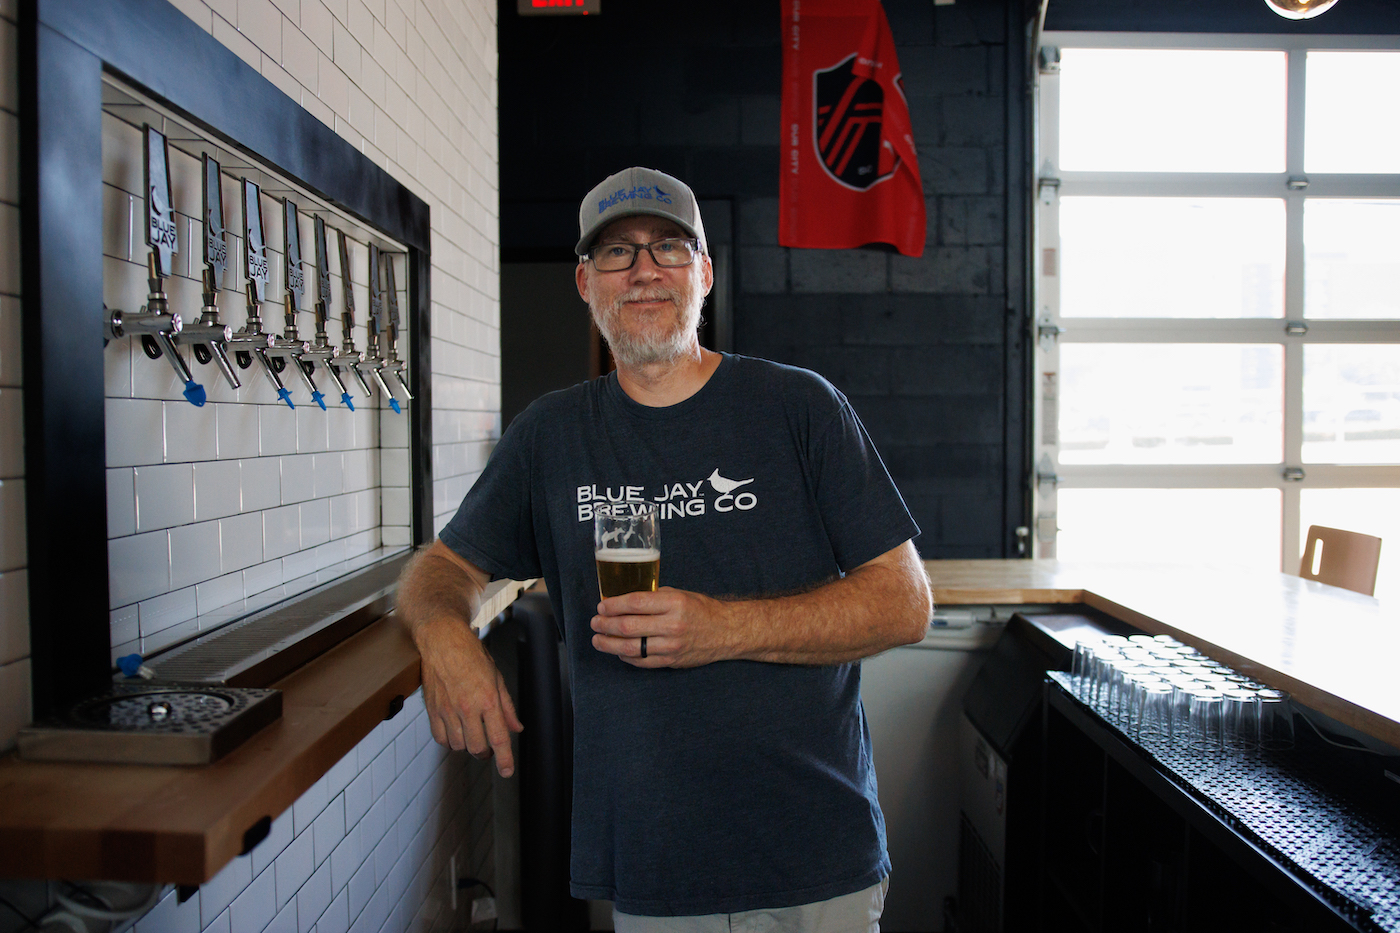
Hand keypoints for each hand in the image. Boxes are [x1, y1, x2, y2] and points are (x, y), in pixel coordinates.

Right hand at [415, 614, 523, 775]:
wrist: (442, 640)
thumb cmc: (471, 655)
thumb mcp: (497, 678)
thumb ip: (507, 707)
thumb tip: (515, 728)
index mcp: (487, 699)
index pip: (498, 738)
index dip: (504, 759)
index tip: (507, 771)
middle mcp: (467, 708)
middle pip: (477, 747)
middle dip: (485, 752)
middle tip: (489, 747)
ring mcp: (447, 710)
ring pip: (458, 746)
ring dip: (467, 746)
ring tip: (472, 735)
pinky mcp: (432, 710)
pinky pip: (440, 738)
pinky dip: (449, 741)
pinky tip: (455, 731)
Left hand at [590, 587, 733, 667]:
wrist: (725, 632)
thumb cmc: (700, 610)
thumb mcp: (679, 594)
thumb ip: (653, 597)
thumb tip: (623, 601)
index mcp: (673, 603)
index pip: (635, 602)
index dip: (613, 605)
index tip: (602, 606)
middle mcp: (672, 625)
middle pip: (628, 626)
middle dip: (606, 624)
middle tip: (595, 622)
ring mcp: (671, 646)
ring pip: (631, 647)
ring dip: (609, 644)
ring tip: (598, 639)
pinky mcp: (670, 661)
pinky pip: (641, 661)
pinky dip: (625, 656)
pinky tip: (618, 651)